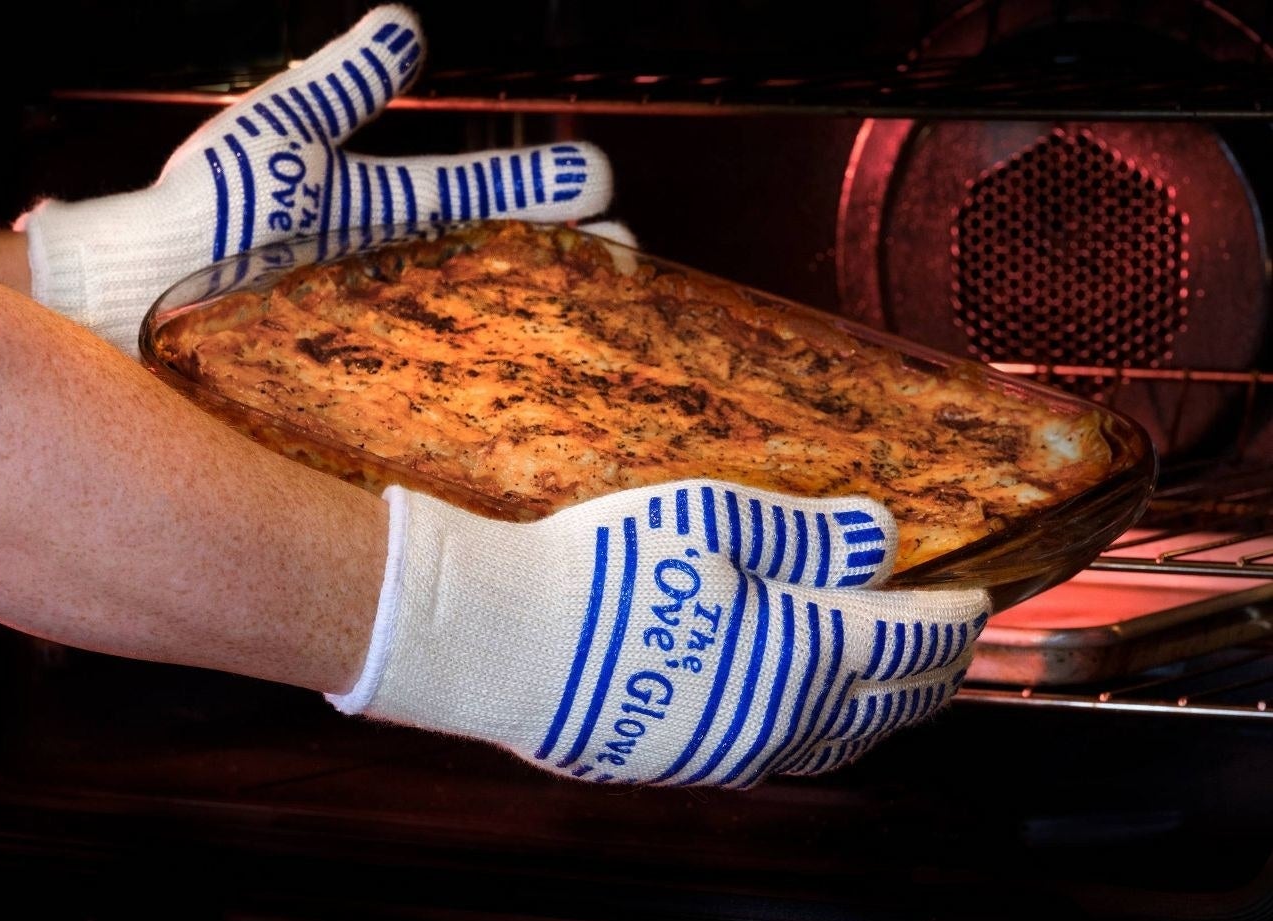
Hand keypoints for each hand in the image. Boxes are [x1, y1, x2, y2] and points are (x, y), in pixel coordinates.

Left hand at [16, 4, 613, 356]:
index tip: (599, 185)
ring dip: (552, 330)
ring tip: (607, 332)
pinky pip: (443, 396)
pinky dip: (494, 397)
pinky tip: (536, 408)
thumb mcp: (283, 136)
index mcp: (397, 213)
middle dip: (577, 264)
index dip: (546, 190)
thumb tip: (406, 21)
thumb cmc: (209, 211)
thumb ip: (345, 84)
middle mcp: (407, 277)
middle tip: (630, 263)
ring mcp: (393, 338)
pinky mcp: (373, 394)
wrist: (140, 295)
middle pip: (511, 271)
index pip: (490, 197)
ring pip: (492, 336)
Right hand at [329, 479, 989, 788]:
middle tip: (953, 639)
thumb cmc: (603, 568)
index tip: (979, 593)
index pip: (913, 639)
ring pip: (846, 741)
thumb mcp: (709, 522)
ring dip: (888, 710)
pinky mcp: (694, 765)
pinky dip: (830, 734)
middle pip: (894, 701)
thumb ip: (807, 532)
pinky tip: (814, 714)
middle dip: (939, 669)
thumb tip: (880, 535)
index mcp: (802, 648)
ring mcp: (738, 749)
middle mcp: (785, 714)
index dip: (955, 615)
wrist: (505, 642)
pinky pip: (789, 759)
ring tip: (902, 683)